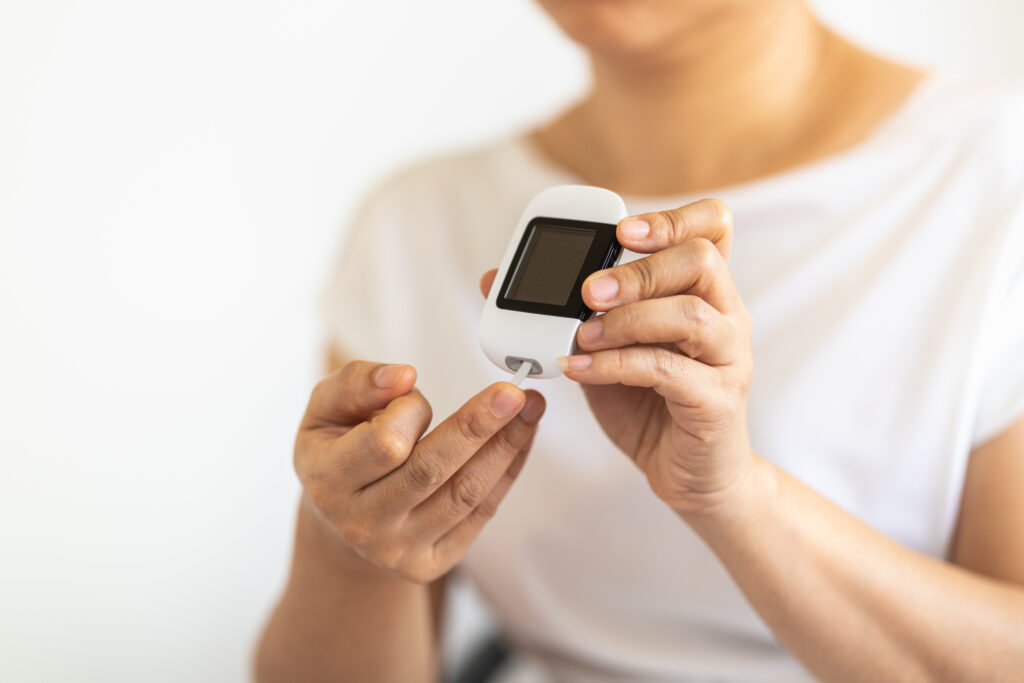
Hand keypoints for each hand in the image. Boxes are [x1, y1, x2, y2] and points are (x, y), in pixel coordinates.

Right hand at [294, 361, 544, 582]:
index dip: (409, 411)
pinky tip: (522, 436)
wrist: (340, 523)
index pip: (384, 444)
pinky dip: (507, 471)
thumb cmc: (338, 450)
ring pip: (465, 493)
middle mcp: (361, 523)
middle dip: (478, 427)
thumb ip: (357, 383)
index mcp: (328, 481)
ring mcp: (398, 550)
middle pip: (431, 471)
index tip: (415, 387)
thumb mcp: (326, 408)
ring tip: (531, 407)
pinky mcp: (432, 564)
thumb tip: (405, 376)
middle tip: (514, 392)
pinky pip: (481, 513)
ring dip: (505, 446)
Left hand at [481, 199, 751, 514]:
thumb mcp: (603, 348)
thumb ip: (567, 312)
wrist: (688, 475)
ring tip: (581, 334)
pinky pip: (668, 371)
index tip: (621, 231)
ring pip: (691, 313)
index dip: (672, 218)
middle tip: (587, 290)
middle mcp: (726, 315)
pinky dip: (616, 364)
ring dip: (626, 318)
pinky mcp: (717, 401)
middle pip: (701, 260)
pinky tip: (580, 368)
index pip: (713, 226)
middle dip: (637, 269)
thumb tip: (496, 278)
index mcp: (704, 291)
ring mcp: (728, 358)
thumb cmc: (650, 405)